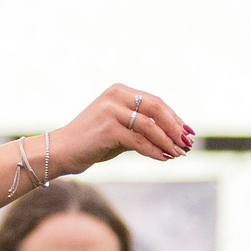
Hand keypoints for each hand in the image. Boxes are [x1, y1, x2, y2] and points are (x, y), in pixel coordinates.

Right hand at [50, 85, 194, 173]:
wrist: (62, 151)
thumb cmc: (92, 142)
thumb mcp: (120, 130)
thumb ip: (141, 128)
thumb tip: (174, 138)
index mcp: (120, 92)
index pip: (155, 102)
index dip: (174, 118)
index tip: (187, 133)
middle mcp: (116, 96)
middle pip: (156, 108)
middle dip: (175, 127)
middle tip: (187, 143)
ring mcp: (111, 111)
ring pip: (150, 126)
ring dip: (167, 141)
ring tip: (178, 154)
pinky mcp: (108, 129)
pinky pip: (139, 141)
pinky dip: (154, 151)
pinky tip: (164, 158)